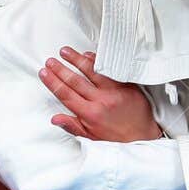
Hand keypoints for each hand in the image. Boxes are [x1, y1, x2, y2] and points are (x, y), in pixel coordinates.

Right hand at [39, 49, 163, 142]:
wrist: (144, 135)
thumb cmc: (118, 137)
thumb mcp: (93, 137)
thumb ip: (73, 126)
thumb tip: (55, 119)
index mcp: (91, 114)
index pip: (66, 95)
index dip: (53, 82)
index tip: (44, 73)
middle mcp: (101, 100)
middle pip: (75, 81)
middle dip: (60, 69)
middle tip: (50, 60)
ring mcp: (114, 90)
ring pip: (92, 71)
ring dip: (76, 59)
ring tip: (64, 51)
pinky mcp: (126, 84)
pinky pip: (109, 69)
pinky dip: (98, 60)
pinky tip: (88, 54)